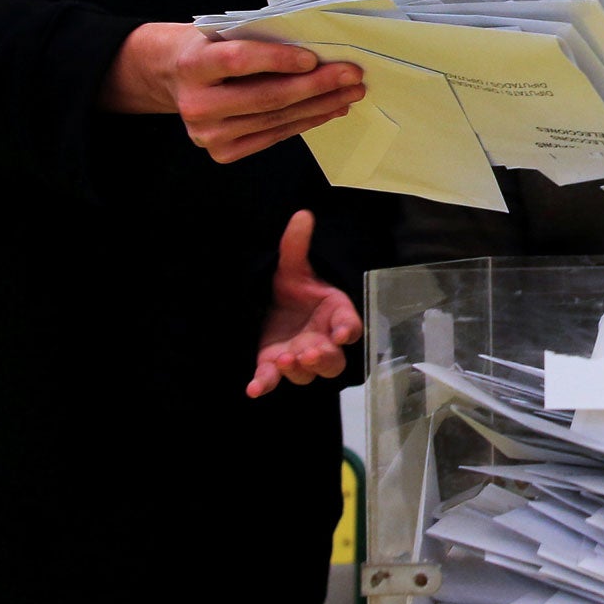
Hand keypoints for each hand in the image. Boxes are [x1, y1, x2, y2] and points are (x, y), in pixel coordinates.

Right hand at [102, 22, 365, 161]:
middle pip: (267, 96)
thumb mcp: (223, 31)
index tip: (314, 58)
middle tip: (352, 75)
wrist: (175, 75)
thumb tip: (318, 48)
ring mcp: (208, 134)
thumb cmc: (209, 46)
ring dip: (320, 105)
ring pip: (277, 119)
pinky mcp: (222, 152)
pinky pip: (274, 135)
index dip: (278, 59)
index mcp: (193, 65)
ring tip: (350, 92)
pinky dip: (306, 122)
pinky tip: (329, 109)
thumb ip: (259, 37)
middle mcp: (197, 104)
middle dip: (317, 86)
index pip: (239, 61)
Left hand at [247, 210, 361, 398]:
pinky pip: (273, 379)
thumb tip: (302, 214)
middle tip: (310, 352)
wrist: (272, 302)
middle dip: (324, 358)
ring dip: (299, 369)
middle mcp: (322, 340)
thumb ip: (296, 244)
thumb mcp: (292, 264)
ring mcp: (300, 355)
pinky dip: (264, 384)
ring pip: (308, 373)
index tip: (342, 332)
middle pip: (334, 359)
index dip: (347, 330)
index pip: (349, 325)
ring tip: (286, 358)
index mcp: (334, 314)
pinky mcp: (274, 364)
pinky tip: (253, 388)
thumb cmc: (293, 286)